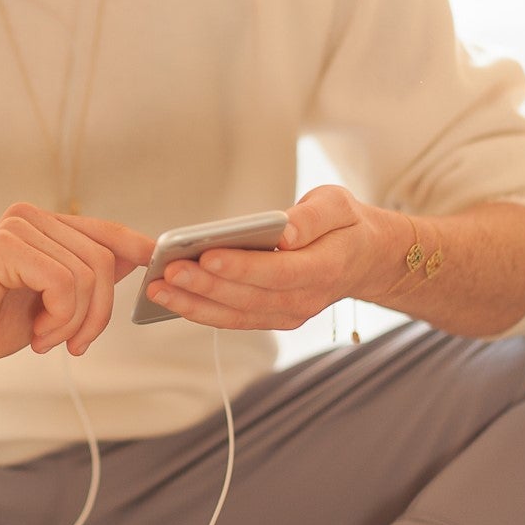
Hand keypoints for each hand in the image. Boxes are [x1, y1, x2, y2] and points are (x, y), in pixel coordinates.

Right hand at [0, 203, 154, 369]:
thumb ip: (86, 275)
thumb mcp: (51, 299)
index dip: (135, 248)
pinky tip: (36, 334)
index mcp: (43, 224)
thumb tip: (137, 256)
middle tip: (75, 344)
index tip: (156, 264)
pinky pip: (62, 283)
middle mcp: (30, 216)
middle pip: (102, 259)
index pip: (105, 231)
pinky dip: (58, 318)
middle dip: (98, 312)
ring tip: (46, 340)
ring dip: (74, 322)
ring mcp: (17, 227)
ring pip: (86, 274)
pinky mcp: (4, 247)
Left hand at [144, 185, 384, 330]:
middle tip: (168, 270)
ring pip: (237, 314)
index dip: (242, 266)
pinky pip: (234, 319)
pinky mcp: (274, 317)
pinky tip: (172, 298)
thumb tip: (282, 232)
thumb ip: (312, 218)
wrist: (365, 258)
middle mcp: (306, 299)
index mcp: (325, 268)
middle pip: (250, 296)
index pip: (279, 271)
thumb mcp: (338, 205)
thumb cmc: (346, 225)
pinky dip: (202, 311)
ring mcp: (289, 314)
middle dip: (206, 284)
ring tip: (158, 287)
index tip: (207, 254)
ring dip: (195, 303)